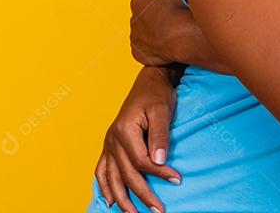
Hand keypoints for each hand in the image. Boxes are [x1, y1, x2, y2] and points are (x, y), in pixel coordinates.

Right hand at [94, 66, 181, 212]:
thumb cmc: (157, 94)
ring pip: (111, 177)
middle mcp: (112, 139)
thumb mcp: (162, 111)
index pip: (141, 161)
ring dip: (122, 199)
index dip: (159, 173)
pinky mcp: (109, 144)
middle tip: (159, 211)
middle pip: (127, 174)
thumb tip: (159, 161)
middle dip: (143, 195)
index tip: (177, 180)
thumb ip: (159, 136)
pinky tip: (110, 201)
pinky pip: (102, 170)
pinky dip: (104, 186)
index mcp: (124, 130)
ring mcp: (108, 143)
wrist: (149, 81)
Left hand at [130, 0, 189, 66]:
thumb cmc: (181, 10)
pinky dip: (157, 46)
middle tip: (176, 18)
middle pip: (148, 16)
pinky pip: (148, 49)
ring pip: (147, 33)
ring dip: (158, 31)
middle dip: (159, 16)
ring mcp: (135, 39)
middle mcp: (132, 21)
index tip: (176, 3)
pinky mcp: (139, 55)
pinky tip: (168, 43)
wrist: (186, 38)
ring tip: (174, 31)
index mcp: (137, 2)